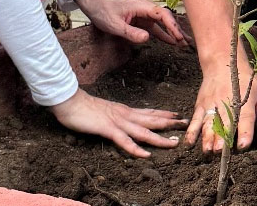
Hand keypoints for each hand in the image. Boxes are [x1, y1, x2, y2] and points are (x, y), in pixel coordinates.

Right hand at [51, 89, 185, 157]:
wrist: (69, 101)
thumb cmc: (84, 107)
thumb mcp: (105, 111)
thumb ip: (115, 116)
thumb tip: (124, 120)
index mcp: (125, 111)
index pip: (149, 112)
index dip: (165, 114)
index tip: (178, 115)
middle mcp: (126, 115)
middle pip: (152, 120)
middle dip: (171, 123)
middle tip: (187, 124)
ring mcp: (118, 122)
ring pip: (144, 132)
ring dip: (160, 138)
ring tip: (175, 143)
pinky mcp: (107, 129)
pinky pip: (124, 141)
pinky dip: (136, 148)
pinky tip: (145, 154)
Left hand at [75, 0, 189, 45]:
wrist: (96, 6)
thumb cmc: (104, 12)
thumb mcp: (114, 25)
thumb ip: (131, 32)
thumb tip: (147, 38)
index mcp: (143, 6)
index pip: (162, 15)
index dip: (172, 26)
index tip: (178, 36)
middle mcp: (147, 9)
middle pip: (167, 18)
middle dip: (178, 30)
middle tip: (187, 43)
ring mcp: (146, 15)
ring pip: (164, 24)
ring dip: (174, 33)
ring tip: (185, 44)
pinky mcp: (143, 21)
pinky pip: (157, 28)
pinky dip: (165, 35)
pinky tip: (173, 42)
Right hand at [187, 58, 256, 151]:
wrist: (222, 62)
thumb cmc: (244, 79)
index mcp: (244, 101)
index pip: (245, 118)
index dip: (245, 132)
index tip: (243, 145)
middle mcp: (226, 103)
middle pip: (224, 123)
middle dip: (222, 138)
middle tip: (221, 152)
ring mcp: (211, 105)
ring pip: (208, 123)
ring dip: (207, 138)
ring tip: (208, 151)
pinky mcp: (200, 105)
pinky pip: (195, 120)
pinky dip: (191, 132)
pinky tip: (189, 144)